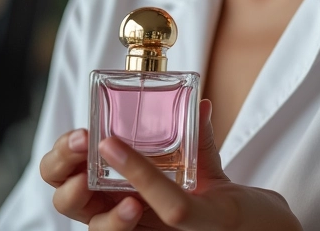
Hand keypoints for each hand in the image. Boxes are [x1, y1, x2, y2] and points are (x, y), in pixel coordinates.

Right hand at [40, 99, 302, 229]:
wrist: (257, 225)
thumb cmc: (215, 199)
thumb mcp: (200, 164)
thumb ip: (197, 135)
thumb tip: (202, 102)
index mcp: (114, 189)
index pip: (67, 173)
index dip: (61, 155)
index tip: (78, 133)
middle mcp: (117, 212)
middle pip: (65, 198)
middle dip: (62, 168)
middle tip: (82, 141)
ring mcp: (139, 229)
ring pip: (96, 226)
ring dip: (94, 196)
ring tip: (107, 159)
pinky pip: (156, 209)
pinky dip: (142, 189)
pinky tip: (134, 193)